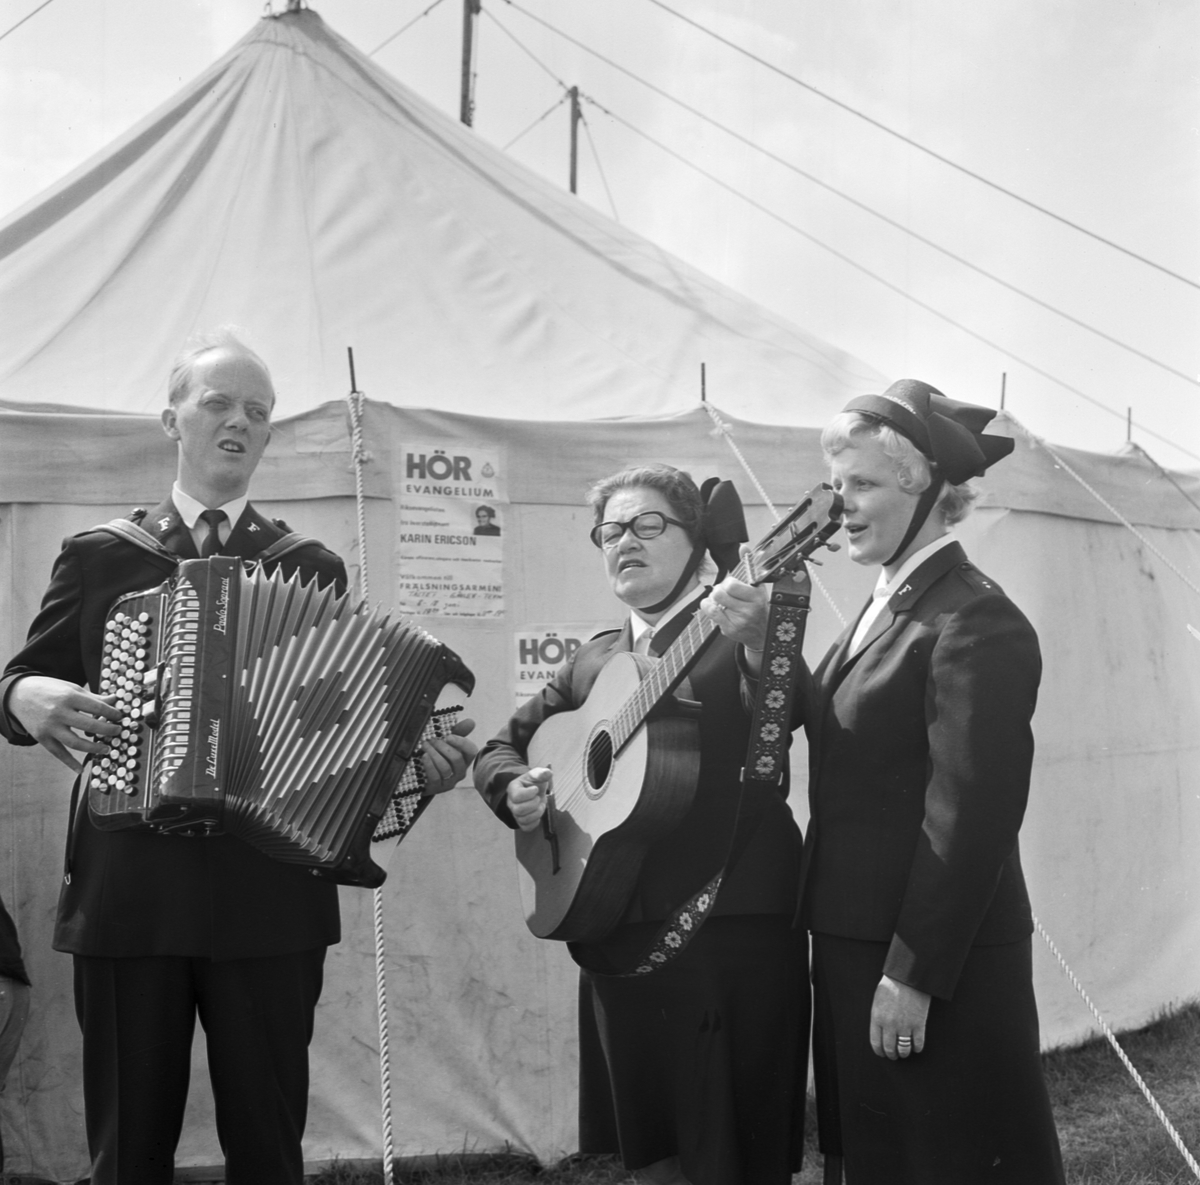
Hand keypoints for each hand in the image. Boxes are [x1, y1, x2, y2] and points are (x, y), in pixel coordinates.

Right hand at [6, 675, 123, 772]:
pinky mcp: (42, 737)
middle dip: (107, 730)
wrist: (20, 695)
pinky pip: (58, 752)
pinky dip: (69, 762)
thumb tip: (116, 700)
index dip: (112, 713)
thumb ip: (94, 697)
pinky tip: (80, 770)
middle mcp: (59, 712)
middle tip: (118, 732)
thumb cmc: (51, 690)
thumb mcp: (72, 689)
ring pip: (75, 742)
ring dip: (93, 748)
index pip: (97, 707)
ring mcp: (49, 727)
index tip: (121, 718)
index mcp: (69, 697)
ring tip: (107, 749)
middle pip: (89, 725)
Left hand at [420, 718, 476, 794]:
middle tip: (431, 740)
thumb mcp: (445, 742)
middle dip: (443, 747)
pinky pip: (435, 777)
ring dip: (434, 754)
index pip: (471, 751)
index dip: (461, 743)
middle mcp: (459, 772)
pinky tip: (423, 757)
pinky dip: (429, 765)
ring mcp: (449, 781)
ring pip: (445, 768)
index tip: (448, 736)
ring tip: (425, 746)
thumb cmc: (435, 754)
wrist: (419, 773)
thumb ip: (457, 731)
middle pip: (457, 759)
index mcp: (464, 759)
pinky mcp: (437, 788)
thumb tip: (471, 721)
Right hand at [507, 767, 552, 830]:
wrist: (534, 792)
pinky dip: (535, 822)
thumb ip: (541, 773)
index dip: (528, 794)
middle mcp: (511, 803)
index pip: (516, 796)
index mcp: (513, 789)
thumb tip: (548, 773)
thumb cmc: (534, 783)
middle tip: (538, 798)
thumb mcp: (536, 775)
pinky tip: (538, 813)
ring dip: (536, 813)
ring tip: (540, 805)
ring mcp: (515, 814)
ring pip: (523, 819)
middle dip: (533, 804)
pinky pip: (527, 827)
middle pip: (518, 810)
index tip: (536, 789)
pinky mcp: (521, 822)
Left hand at [701, 575, 768, 652]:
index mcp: (756, 597)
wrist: (764, 633)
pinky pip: (711, 613)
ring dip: (712, 599)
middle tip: (722, 592)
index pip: (731, 585)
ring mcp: (738, 621)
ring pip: (713, 603)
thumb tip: (732, 575)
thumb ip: (747, 581)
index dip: (727, 582)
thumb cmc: (759, 611)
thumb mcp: (760, 593)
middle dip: (718, 590)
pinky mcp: (729, 629)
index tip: (729, 584)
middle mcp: (748, 609)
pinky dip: (708, 607)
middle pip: (719, 594)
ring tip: (718, 600)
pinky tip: (713, 607)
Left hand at [870, 974, 930, 1058]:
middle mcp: (889, 1025)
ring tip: (904, 1053)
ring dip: (904, 1054)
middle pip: (890, 1049)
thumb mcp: (877, 1001)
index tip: (882, 1054)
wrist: (908, 977)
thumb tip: (880, 1032)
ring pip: (904, 1049)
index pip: (876, 1043)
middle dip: (892, 1055)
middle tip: (894, 1056)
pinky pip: (918, 1044)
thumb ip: (878, 1017)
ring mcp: (904, 1025)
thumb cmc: (891, 986)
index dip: (880, 1052)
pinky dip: (917, 1048)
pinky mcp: (919, 1024)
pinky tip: (916, 1047)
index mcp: (877, 1018)